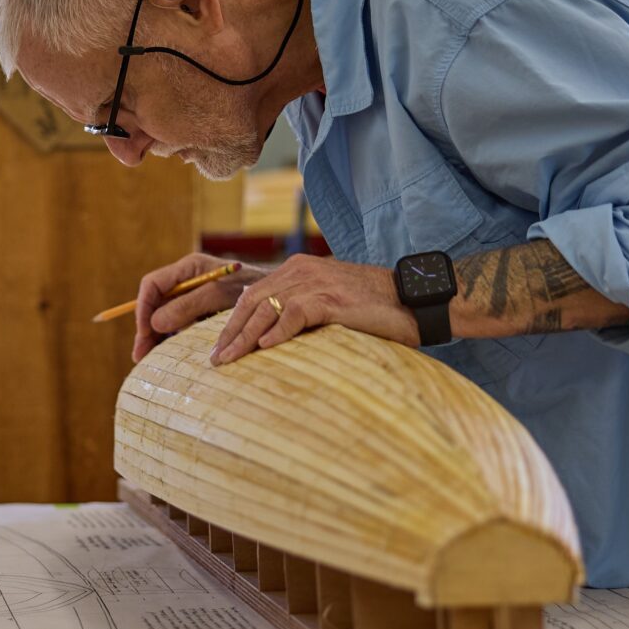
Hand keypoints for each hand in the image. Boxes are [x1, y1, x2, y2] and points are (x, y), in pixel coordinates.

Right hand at [133, 252, 265, 361]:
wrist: (279, 296)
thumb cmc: (252, 288)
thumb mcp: (219, 295)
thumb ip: (188, 306)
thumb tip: (155, 323)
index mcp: (188, 268)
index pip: (152, 285)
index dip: (143, 309)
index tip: (145, 333)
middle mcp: (187, 281)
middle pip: (155, 303)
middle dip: (146, 328)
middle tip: (140, 355)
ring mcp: (193, 297)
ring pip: (164, 317)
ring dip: (156, 337)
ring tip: (149, 359)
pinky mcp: (202, 312)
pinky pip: (179, 325)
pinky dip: (172, 339)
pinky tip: (167, 354)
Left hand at [208, 254, 416, 366]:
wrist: (413, 301)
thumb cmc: (372, 310)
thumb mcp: (328, 305)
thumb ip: (300, 312)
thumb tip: (269, 339)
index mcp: (297, 269)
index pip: (252, 294)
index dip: (232, 321)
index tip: (219, 347)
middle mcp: (301, 270)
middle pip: (252, 301)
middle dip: (230, 331)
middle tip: (215, 358)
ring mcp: (316, 282)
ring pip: (267, 309)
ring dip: (244, 337)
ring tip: (229, 359)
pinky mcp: (331, 298)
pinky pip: (295, 314)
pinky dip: (277, 331)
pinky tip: (264, 348)